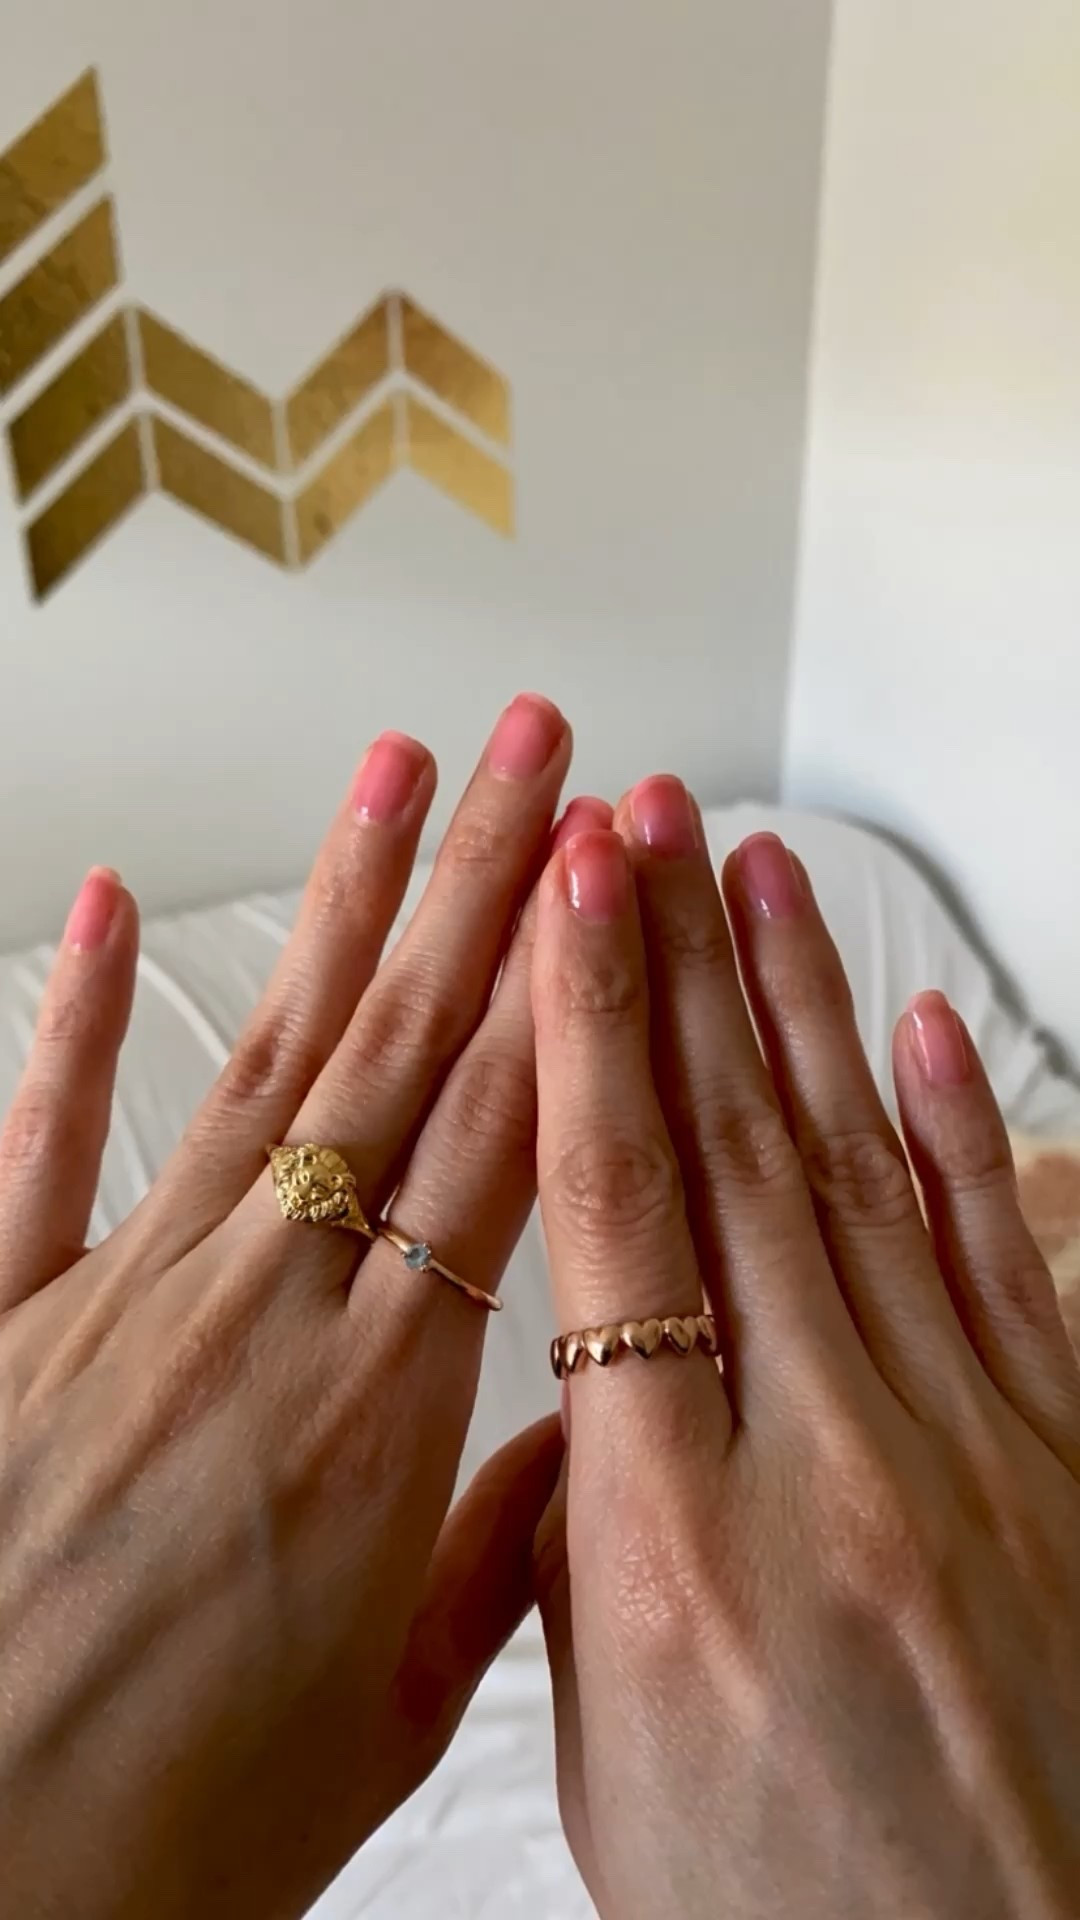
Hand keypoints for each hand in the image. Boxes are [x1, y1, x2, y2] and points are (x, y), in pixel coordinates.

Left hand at [0, 696, 607, 1919]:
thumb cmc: (162, 1826)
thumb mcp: (381, 1719)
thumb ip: (486, 1558)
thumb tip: (570, 1451)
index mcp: (374, 1405)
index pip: (502, 1142)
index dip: (563, 991)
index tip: (608, 878)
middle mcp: (258, 1311)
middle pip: (399, 1055)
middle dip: (484, 888)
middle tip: (537, 757)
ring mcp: (120, 1298)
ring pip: (263, 1059)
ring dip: (339, 908)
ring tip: (396, 779)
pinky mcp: (0, 1322)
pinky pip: (42, 1143)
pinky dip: (84, 1022)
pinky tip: (123, 911)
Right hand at [531, 781, 1079, 1919]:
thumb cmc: (793, 1909)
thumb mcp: (612, 1754)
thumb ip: (584, 1554)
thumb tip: (584, 1395)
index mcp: (679, 1545)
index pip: (620, 1222)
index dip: (590, 1037)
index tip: (570, 902)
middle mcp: (827, 1468)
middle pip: (736, 1160)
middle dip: (677, 969)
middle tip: (644, 825)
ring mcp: (966, 1452)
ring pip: (862, 1179)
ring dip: (801, 1010)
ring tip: (752, 875)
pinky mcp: (1061, 1463)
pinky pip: (999, 1267)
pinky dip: (955, 1135)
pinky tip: (913, 1032)